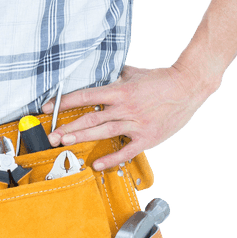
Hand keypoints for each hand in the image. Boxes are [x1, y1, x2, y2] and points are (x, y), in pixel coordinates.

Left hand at [42, 64, 214, 168]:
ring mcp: (136, 124)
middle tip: (50, 135)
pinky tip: (96, 164)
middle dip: (68, 127)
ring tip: (65, 144)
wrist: (188, 86)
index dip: (64, 102)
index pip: (85, 96)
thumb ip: (114, 76)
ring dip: (82, 139)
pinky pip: (126, 150)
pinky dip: (111, 159)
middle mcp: (125, 108)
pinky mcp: (148, 137)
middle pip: (90, 119)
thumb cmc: (160, 78)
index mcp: (120, 90)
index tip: (48, 108)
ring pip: (104, 133)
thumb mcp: (133, 73)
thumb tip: (99, 73)